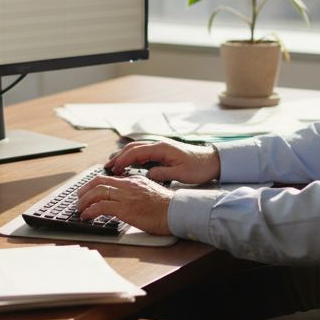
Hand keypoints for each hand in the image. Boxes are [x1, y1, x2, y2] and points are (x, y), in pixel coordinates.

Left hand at [77, 174, 172, 234]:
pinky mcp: (125, 209)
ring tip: (80, 209)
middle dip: (85, 190)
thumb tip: (128, 200)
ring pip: (97, 192)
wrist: (178, 212)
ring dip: (84, 201)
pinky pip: (101, 207)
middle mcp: (128, 185)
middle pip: (99, 182)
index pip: (109, 177)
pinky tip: (86, 216)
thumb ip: (138, 192)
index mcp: (134, 180)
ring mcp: (126, 196)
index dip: (95, 184)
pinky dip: (90, 211)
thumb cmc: (168, 207)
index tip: (89, 190)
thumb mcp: (151, 192)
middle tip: (79, 198)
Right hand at [104, 138, 220, 185]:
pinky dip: (133, 157)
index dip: (123, 160)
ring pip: (137, 148)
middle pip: (133, 148)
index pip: (136, 152)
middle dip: (119, 156)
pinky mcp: (163, 151)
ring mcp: (161, 147)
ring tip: (113, 165)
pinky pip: (143, 152)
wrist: (212, 161)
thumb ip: (162, 174)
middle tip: (107, 167)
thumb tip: (147, 174)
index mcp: (162, 148)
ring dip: (124, 155)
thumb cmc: (198, 167)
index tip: (113, 168)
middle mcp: (159, 145)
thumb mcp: (181, 174)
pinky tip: (128, 164)